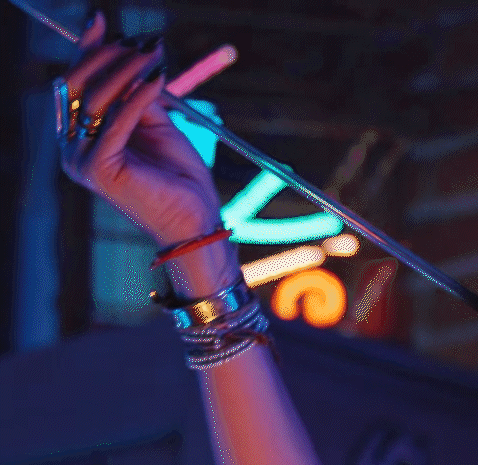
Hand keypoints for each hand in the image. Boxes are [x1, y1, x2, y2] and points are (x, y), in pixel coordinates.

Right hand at [59, 13, 223, 247]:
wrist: (197, 222)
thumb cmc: (181, 180)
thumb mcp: (158, 127)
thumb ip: (139, 97)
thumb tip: (132, 55)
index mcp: (81, 138)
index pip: (77, 84)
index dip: (88, 50)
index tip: (102, 21)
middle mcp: (73, 149)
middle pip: (79, 85)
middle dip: (109, 56)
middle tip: (141, 42)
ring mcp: (81, 160)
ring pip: (96, 98)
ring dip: (127, 71)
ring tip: (154, 56)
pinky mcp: (99, 168)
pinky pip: (116, 121)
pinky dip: (137, 97)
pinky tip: (156, 80)